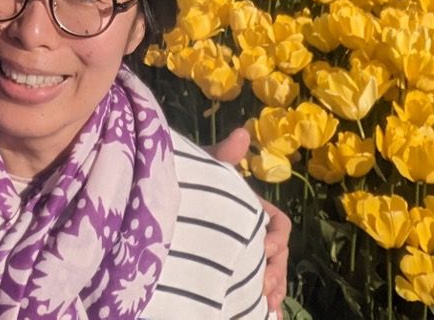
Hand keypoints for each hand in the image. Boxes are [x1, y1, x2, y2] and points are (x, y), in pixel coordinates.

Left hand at [204, 126, 291, 315]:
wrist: (155, 208)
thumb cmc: (185, 185)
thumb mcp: (201, 171)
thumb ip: (221, 156)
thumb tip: (242, 132)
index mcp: (251, 210)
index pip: (279, 224)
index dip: (277, 237)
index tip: (264, 247)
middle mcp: (251, 235)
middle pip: (278, 256)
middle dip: (276, 272)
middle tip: (262, 286)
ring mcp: (241, 256)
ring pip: (268, 275)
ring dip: (272, 290)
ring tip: (265, 304)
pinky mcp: (228, 276)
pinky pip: (252, 292)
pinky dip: (261, 305)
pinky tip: (265, 315)